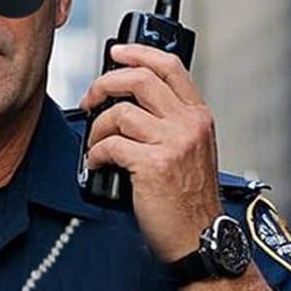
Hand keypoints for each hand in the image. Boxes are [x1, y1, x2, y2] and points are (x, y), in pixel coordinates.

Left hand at [79, 43, 221, 263]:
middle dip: (105, 84)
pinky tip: (98, 164)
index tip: (116, 53)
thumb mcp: (192, 150)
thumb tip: (128, 102)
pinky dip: (96, 154)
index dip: (138, 53)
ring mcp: (173, 144)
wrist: (200, 238)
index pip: (169, 67)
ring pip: (120, 113)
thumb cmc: (190, 199)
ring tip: (96, 145)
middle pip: (139, 79)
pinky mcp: (153, 165)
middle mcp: (188, 125)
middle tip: (91, 99)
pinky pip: (111, 145)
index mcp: (198, 116)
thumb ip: (171, 123)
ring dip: (97, 128)